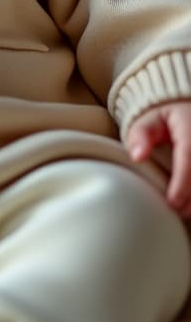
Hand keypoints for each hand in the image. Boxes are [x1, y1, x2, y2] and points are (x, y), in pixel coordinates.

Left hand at [127, 101, 190, 216]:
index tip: (172, 201)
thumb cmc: (166, 118)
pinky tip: (190, 203)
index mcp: (190, 128)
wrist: (188, 111)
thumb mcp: (149, 119)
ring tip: (183, 210)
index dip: (183, 182)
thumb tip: (137, 157)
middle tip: (176, 210)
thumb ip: (140, 135)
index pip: (190, 156)